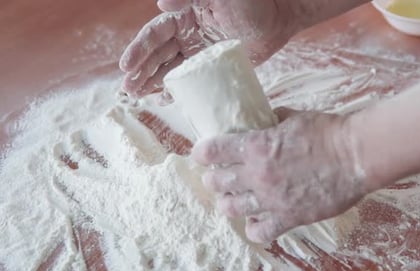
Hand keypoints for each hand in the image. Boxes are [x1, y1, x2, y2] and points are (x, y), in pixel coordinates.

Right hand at [120, 0, 301, 96]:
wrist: (279, 18)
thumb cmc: (251, 3)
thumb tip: (161, 3)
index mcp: (184, 16)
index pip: (155, 34)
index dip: (139, 50)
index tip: (126, 66)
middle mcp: (187, 35)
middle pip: (157, 55)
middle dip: (141, 71)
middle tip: (127, 89)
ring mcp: (198, 53)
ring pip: (169, 69)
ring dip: (152, 82)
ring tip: (138, 96)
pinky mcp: (211, 68)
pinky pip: (189, 80)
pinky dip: (176, 89)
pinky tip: (165, 99)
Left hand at [191, 109, 372, 242]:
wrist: (356, 155)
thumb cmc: (327, 132)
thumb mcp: (293, 117)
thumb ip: (271, 120)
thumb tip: (262, 120)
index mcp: (255, 147)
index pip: (212, 151)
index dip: (202, 152)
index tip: (202, 153)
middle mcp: (257, 176)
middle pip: (217, 182)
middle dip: (213, 178)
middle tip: (218, 176)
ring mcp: (271, 200)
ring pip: (231, 208)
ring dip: (227, 202)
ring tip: (232, 199)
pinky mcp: (289, 218)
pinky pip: (260, 232)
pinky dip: (253, 228)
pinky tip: (255, 221)